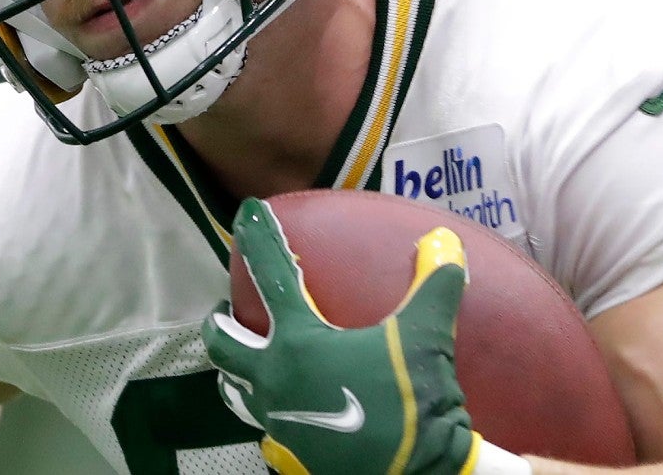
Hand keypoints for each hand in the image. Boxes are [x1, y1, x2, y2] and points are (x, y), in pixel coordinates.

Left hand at [202, 198, 481, 474]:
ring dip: (234, 372)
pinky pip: (265, 430)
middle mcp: (274, 380)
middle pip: (224, 345)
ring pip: (235, 392)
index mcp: (299, 344)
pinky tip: (284, 412)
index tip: (245, 212)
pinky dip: (267, 413)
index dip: (259, 239)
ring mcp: (277, 422)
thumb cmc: (411, 405)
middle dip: (217, 323)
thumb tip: (445, 240)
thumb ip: (434, 284)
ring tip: (243, 361)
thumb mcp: (425, 338)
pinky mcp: (289, 455)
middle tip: (221, 311)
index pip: (272, 275)